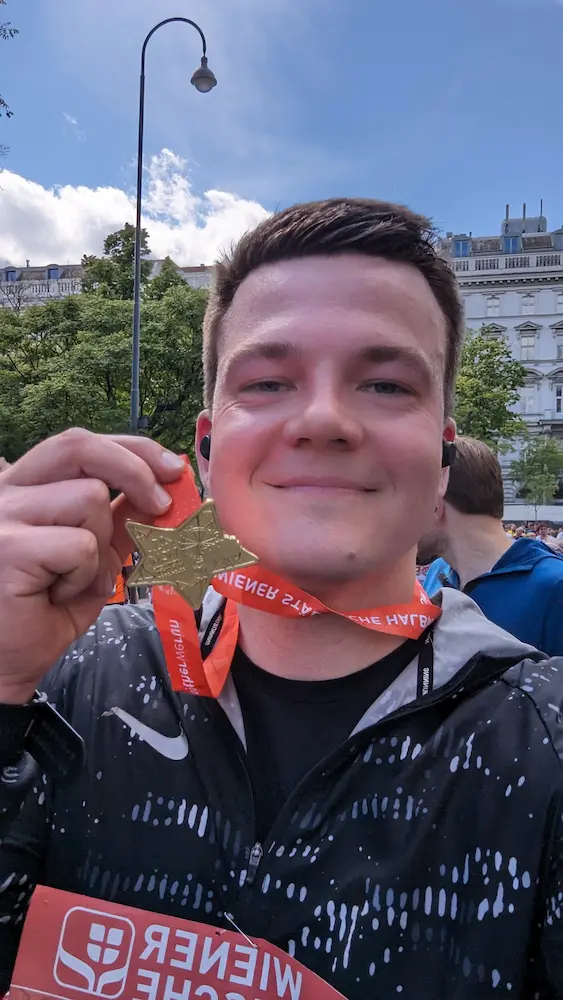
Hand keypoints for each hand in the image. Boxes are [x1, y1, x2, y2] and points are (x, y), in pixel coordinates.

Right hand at [0, 429, 184, 703]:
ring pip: (89, 498)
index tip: (173, 469)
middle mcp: (4, 491)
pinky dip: (84, 576)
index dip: (131, 450)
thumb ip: (114, 522)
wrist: (4, 667)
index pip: (78, 444)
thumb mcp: (90, 558)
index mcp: (21, 487)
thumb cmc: (42, 614)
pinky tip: (55, 597)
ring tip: (71, 581)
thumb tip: (161, 492)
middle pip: (79, 446)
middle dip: (134, 468)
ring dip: (100, 547)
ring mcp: (2, 515)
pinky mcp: (9, 546)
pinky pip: (81, 545)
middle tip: (163, 504)